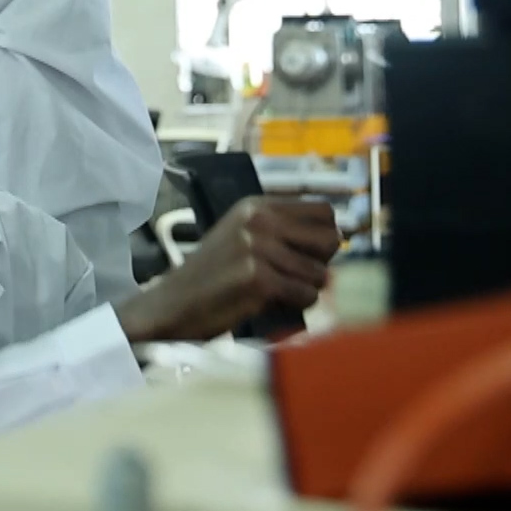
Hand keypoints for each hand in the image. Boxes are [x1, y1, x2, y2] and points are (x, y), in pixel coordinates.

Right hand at [114, 197, 340, 342]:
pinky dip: (296, 305)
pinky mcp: (258, 277)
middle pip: (330, 238)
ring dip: (306, 288)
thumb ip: (282, 230)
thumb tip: (339, 237)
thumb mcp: (242, 235)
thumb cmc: (211, 276)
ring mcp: (258, 247)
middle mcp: (259, 220)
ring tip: (278, 292)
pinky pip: (306, 295)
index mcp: (256, 205)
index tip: (310, 253)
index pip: (323, 211)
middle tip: (296, 275)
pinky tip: (273, 303)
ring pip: (320, 272)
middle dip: (322, 262)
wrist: (172, 304)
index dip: (324, 235)